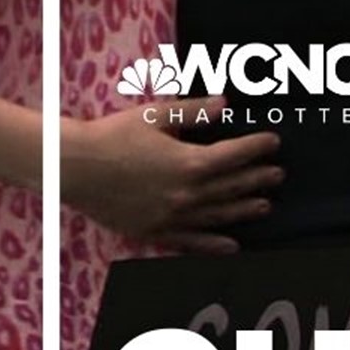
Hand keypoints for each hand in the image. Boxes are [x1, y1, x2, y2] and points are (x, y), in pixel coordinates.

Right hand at [61, 96, 281, 253]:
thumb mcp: (153, 116)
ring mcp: (174, 216)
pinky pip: (192, 242)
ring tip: (266, 206)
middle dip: (259, 179)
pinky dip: (215, 244)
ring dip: (246, 210)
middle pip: (233, 187)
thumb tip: (225, 104)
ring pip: (220, 215)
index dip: (258, 147)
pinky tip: (233, 245)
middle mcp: (188, 194)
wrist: (71, 167)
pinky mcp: (157, 232)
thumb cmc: (111, 136)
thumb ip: (193, 111)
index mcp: (190, 163)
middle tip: (278, 175)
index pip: (235, 155)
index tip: (274, 142)